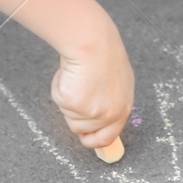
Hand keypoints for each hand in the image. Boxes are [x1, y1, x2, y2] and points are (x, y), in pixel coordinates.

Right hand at [49, 25, 133, 149]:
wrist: (92, 41)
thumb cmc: (102, 53)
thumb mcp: (115, 82)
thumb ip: (108, 101)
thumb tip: (95, 116)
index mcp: (123, 107)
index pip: (108, 137)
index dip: (93, 141)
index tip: (84, 139)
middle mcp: (110, 113)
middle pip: (83, 130)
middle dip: (74, 115)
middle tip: (75, 93)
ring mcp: (93, 112)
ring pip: (68, 117)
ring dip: (68, 98)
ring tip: (77, 77)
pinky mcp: (75, 104)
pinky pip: (59, 101)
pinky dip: (59, 87)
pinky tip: (69, 73)